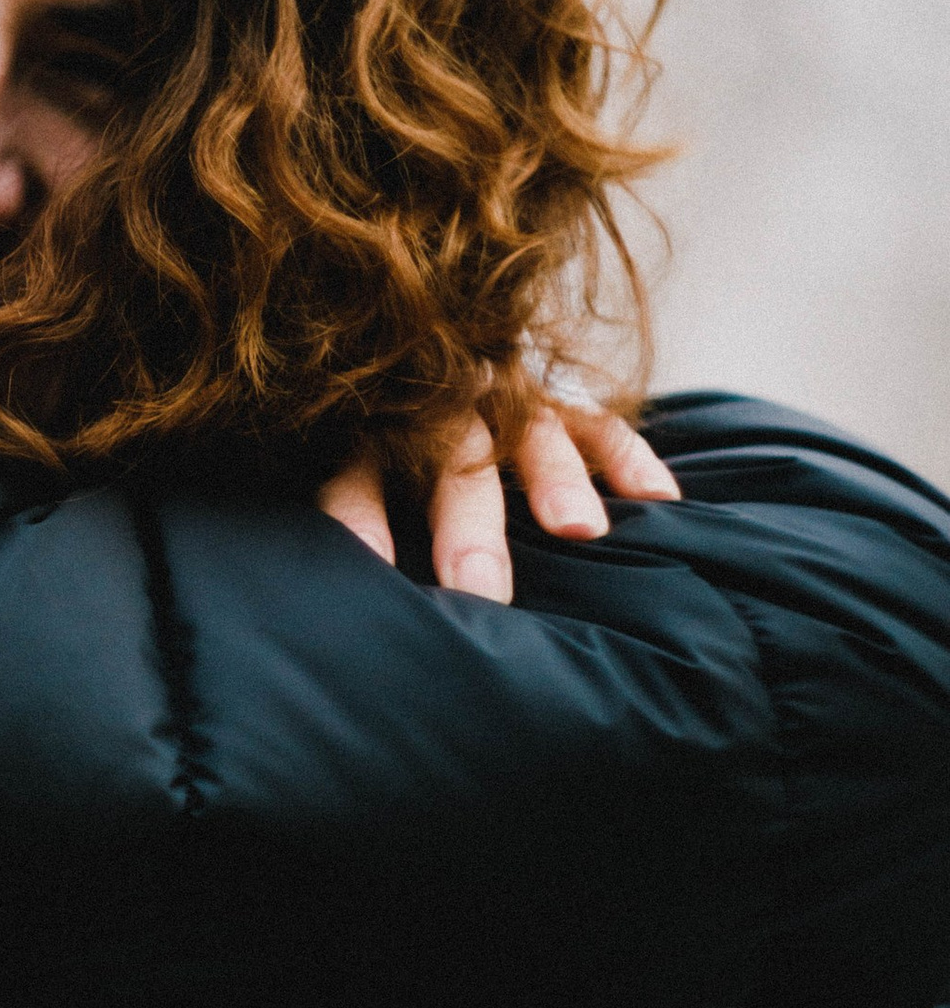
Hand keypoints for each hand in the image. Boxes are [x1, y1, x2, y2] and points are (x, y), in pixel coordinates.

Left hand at [319, 401, 681, 604]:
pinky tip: (658, 499)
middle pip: (454, 462)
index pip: (358, 479)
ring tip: (578, 531)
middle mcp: (442, 413)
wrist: (444, 378)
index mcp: (378, 439)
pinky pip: (602, 425)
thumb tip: (350, 629)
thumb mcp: (368, 489)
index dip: (361, 520)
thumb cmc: (399, 474)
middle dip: (469, 527)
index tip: (372, 571)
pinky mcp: (565, 402)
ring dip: (555, 480)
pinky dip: (629, 459)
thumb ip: (363, 529)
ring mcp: (509, 401)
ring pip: (533, 434)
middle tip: (480, 587)